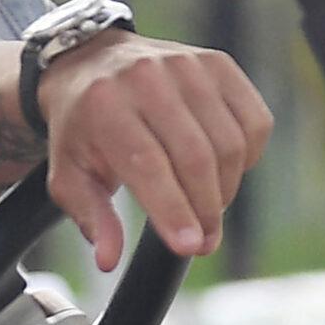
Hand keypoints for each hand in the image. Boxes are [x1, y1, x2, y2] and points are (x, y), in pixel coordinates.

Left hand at [36, 30, 271, 269]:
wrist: (92, 63)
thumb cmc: (83, 128)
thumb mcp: (70, 174)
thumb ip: (92, 217)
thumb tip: (108, 260)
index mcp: (103, 105)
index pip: (148, 164)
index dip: (173, 209)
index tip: (191, 247)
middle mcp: (146, 77)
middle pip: (195, 156)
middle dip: (206, 209)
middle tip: (204, 241)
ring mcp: (187, 65)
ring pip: (229, 142)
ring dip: (226, 188)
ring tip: (208, 206)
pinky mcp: (219, 63)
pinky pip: (254, 121)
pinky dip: (248, 156)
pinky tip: (225, 169)